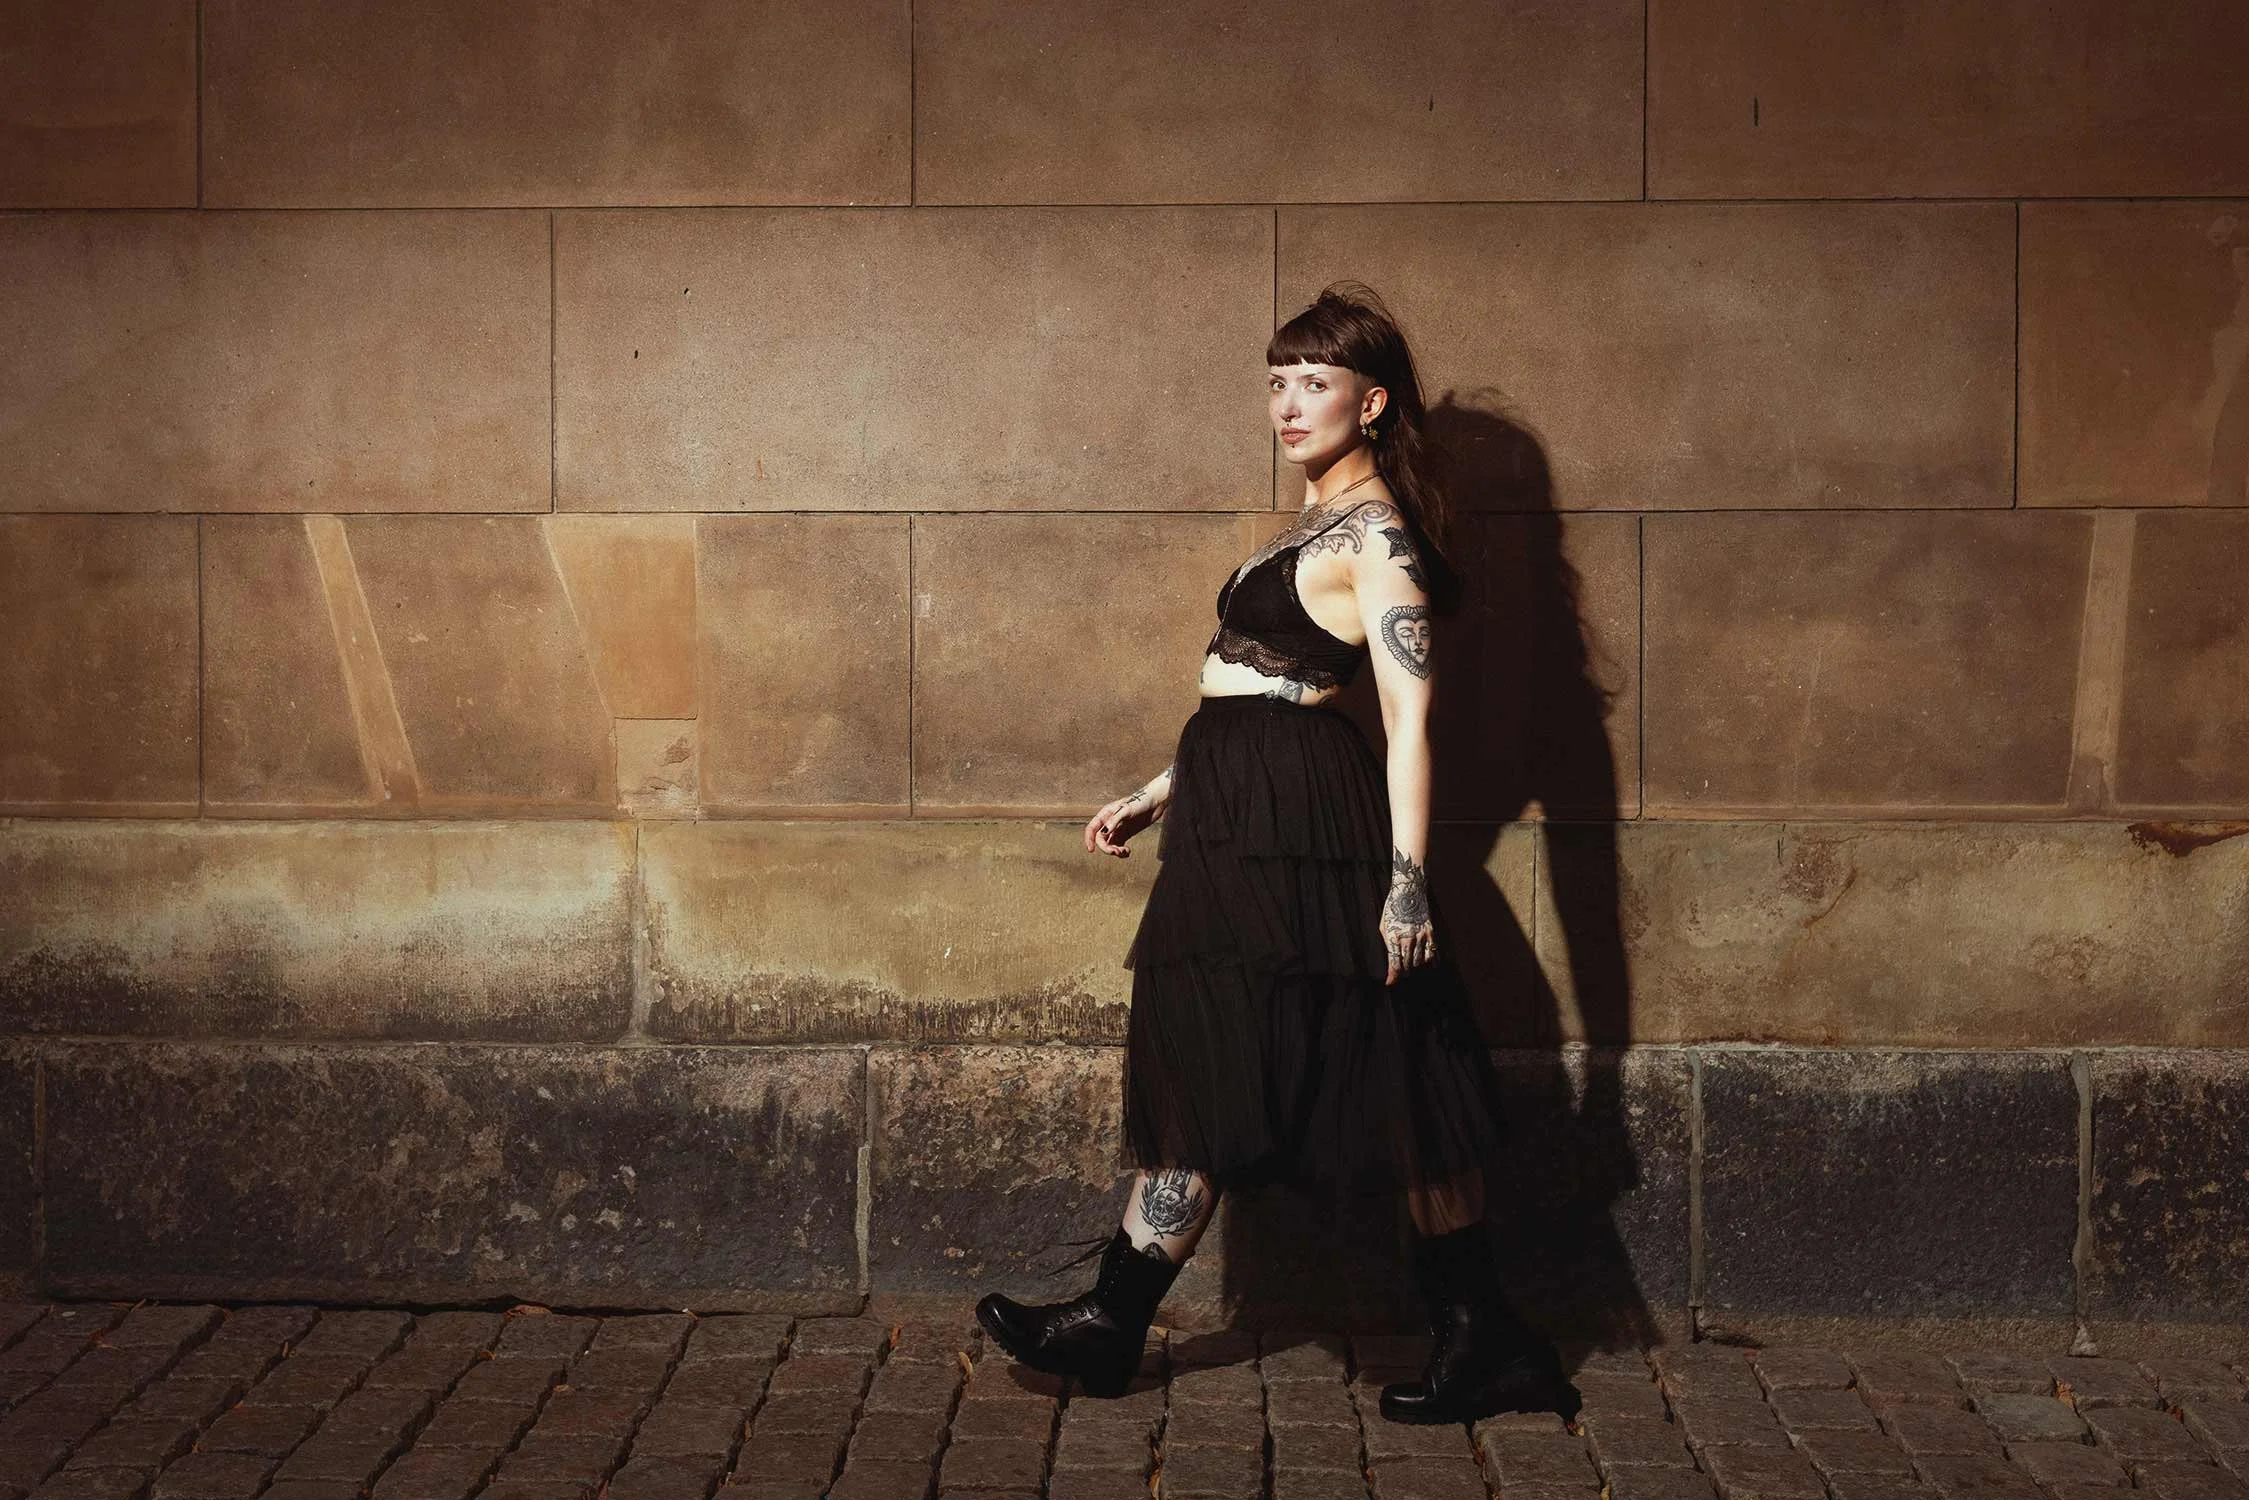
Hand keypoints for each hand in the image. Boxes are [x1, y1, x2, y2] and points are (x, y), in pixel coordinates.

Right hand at [1085, 778, 1166, 857]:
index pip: (1092, 828)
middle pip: (1101, 839)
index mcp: (1106, 814)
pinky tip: (1127, 852)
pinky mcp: (1126, 834)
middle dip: (1107, 847)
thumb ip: (1114, 821)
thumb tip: (1103, 833)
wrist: (1156, 803)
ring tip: (1124, 852)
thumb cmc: (1140, 802)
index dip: (1089, 839)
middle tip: (1116, 852)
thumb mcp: (1126, 810)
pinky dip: (1121, 852)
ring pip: (1110, 844)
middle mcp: (1109, 822)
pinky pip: (1119, 846)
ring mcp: (1117, 829)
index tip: (1091, 850)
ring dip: (1115, 851)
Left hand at [1380, 848, 1435, 982]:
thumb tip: (1391, 961)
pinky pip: (1432, 952)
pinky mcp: (1430, 932)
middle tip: (1400, 972)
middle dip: (1402, 972)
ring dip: (1414, 966)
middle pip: (1407, 965)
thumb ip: (1388, 945)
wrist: (1408, 892)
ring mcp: (1421, 935)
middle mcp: (1408, 938)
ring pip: (1419, 961)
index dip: (1392, 976)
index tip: (1390, 983)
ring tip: (1410, 965)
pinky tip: (1425, 963)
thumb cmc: (1392, 910)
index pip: (1394, 964)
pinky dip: (1428, 960)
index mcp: (1394, 937)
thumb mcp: (1384, 927)